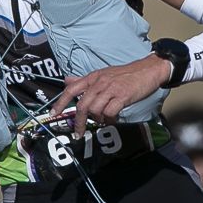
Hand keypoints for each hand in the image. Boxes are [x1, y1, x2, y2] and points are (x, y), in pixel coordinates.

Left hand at [46, 54, 174, 128]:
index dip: (60, 102)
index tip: (53, 114)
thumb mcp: (103, 74)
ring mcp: (111, 89)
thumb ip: (85, 80)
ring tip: (104, 121)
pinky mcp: (122, 96)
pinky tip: (114, 120)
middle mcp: (99, 82)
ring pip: (95, 110)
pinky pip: (110, 112)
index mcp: (93, 77)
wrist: (148, 69)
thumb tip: (67, 81)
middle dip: (78, 121)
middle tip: (78, 132)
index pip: (71, 89)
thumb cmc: (126, 74)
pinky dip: (110, 120)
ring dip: (98, 120)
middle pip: (82, 104)